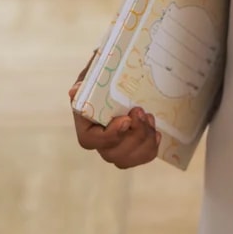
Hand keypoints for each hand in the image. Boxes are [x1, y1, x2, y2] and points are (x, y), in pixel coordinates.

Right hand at [69, 53, 160, 168]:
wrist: (123, 77)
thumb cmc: (105, 75)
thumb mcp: (94, 74)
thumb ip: (86, 82)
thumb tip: (76, 91)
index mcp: (85, 123)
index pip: (89, 140)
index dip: (109, 136)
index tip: (126, 120)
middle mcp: (99, 140)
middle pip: (112, 154)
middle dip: (133, 136)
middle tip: (141, 112)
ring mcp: (117, 147)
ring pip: (127, 159)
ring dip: (143, 141)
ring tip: (149, 118)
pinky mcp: (134, 148)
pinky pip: (142, 157)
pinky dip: (152, 147)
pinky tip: (156, 131)